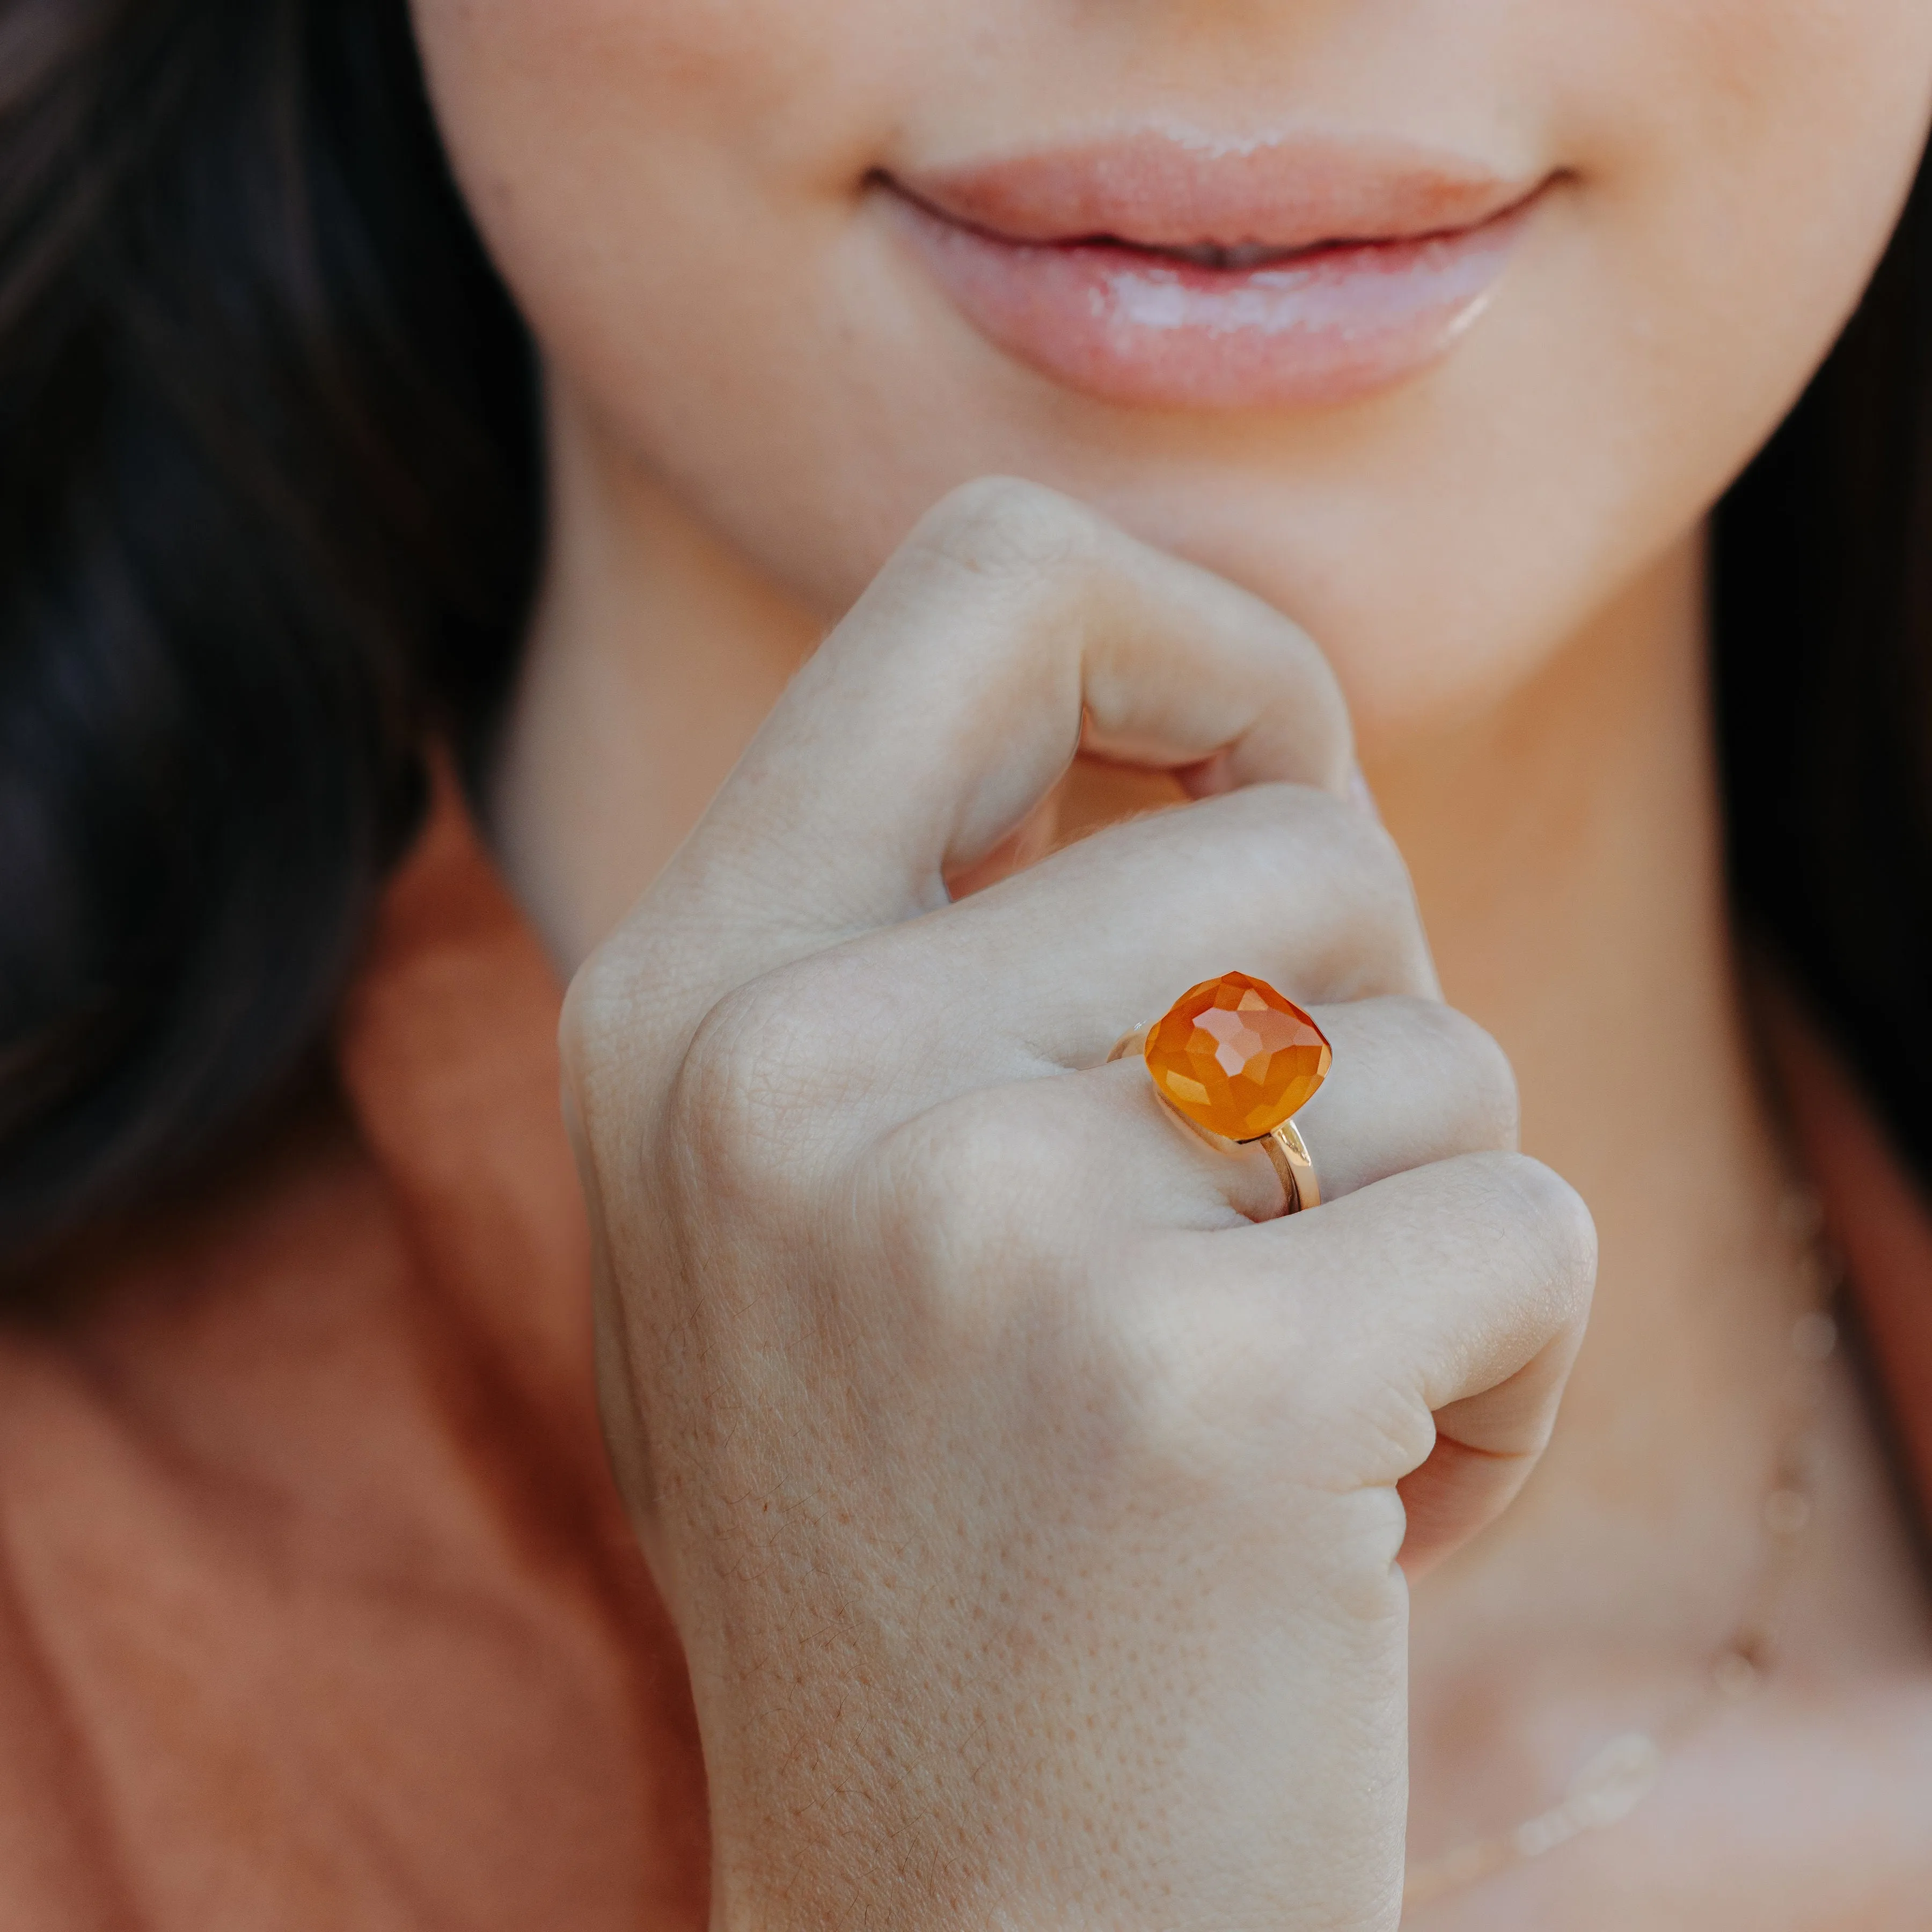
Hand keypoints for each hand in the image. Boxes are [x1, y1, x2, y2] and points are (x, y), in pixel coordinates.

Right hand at [563, 480, 1594, 1930]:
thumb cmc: (950, 1539)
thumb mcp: (842, 1201)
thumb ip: (955, 942)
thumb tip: (1207, 716)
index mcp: (690, 995)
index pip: (984, 582)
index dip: (1198, 643)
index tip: (1270, 785)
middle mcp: (784, 1074)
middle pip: (1285, 827)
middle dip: (1376, 994)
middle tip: (1297, 1194)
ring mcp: (970, 1226)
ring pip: (1424, 1035)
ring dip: (1428, 1211)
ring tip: (1298, 1396)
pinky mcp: (1192, 1387)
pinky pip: (1518, 1218)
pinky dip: (1514, 1368)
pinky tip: (1366, 1523)